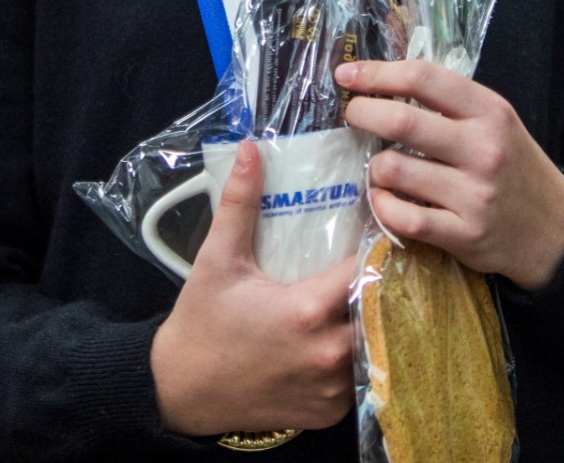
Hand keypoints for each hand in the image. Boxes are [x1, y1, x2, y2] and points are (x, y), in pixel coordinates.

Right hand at [151, 142, 354, 436]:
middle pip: (381, 309)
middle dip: (381, 284)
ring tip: (370, 295)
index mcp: (307, 312)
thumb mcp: (218, 259)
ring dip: (374, 322)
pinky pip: (362, 379)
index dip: (377, 246)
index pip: (367, 270)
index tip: (379, 228)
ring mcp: (331, 388)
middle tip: (381, 260)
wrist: (182, 392)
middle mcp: (328, 353)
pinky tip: (348, 335)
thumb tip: (250, 150)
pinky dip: (359, 358)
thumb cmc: (201, 324)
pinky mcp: (328, 412)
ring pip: (376, 346)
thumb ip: (239, 204)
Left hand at [334, 59, 563, 290]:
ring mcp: (474, 195)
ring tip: (380, 168)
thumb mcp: (496, 122)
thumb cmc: (514, 166)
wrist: (554, 229)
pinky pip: (403, 217)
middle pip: (402, 121)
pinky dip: (383, 206)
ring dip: (375, 168)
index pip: (424, 78)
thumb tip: (383, 81)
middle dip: (363, 113)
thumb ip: (449, 103)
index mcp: (490, 112)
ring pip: (395, 170)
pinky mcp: (464, 235)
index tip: (348, 74)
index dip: (377, 73)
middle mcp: (483, 149)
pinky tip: (386, 200)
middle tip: (354, 115)